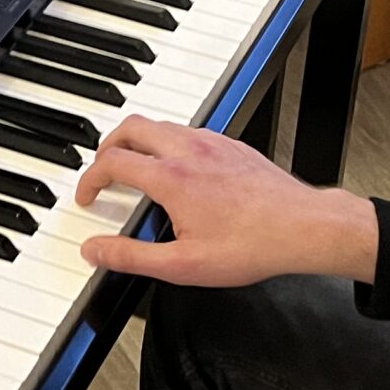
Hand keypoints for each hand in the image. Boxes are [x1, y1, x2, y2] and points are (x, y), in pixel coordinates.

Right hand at [73, 117, 380, 287]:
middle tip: (102, 169)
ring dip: (139, 141)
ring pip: (161, 125)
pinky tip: (178, 168)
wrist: (302, 228)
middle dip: (107, 146)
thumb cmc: (250, 246)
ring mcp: (212, 143)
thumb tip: (94, 250)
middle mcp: (188, 150)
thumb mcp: (181, 265)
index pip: (112, 162)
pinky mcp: (232, 145)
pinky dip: (168, 142)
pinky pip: (189, 131)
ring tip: (135, 168)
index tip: (87, 195)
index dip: (90, 179)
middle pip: (131, 127)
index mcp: (170, 177)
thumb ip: (130, 257)